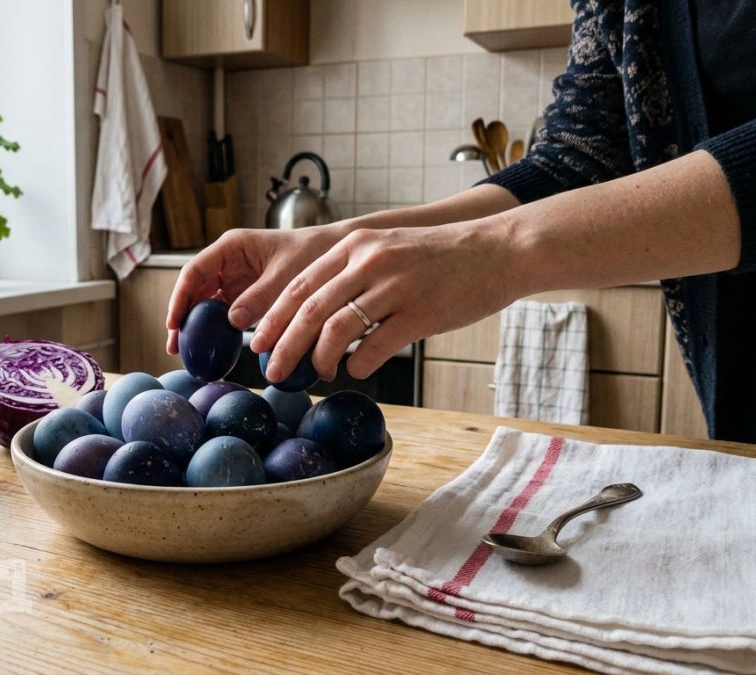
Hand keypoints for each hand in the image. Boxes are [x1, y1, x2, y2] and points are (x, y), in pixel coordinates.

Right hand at [165, 223, 350, 353]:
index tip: (174, 322)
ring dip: (197, 328)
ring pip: (206, 305)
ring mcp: (235, 280)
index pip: (194, 271)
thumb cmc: (313, 253)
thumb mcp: (287, 276)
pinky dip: (217, 331)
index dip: (180, 297)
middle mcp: (228, 263)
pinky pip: (224, 314)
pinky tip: (212, 350)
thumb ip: (260, 297)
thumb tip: (231, 322)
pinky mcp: (246, 297)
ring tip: (188, 354)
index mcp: (232, 247)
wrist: (335, 254)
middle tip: (175, 347)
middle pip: (195, 291)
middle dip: (183, 318)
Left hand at [252, 221, 521, 382]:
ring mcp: (395, 286)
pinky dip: (358, 366)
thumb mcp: (387, 249)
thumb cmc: (440, 257)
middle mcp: (370, 261)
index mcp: (356, 244)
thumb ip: (350, 274)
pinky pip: (374, 348)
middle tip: (272, 371)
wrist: (497, 250)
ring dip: (319, 359)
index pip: (300, 284)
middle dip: (284, 345)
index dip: (273, 316)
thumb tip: (313, 318)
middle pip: (309, 310)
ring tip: (317, 374)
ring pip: (336, 330)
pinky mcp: (420, 313)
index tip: (258, 342)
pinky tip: (356, 370)